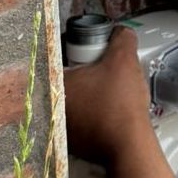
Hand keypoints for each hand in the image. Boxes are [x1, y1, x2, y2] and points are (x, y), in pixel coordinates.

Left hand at [64, 27, 151, 171]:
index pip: (59, 57)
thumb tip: (121, 33)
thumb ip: (122, 39)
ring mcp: (59, 127)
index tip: (93, 54)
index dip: (79, 52)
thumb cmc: (120, 104)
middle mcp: (49, 107)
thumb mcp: (124, 60)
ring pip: (74, 101)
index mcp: (54, 84)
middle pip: (66, 80)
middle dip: (84, 74)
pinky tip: (109, 112)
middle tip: (104, 72)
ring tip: (109, 92)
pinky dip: (92, 115)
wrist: (128, 145)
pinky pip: (81, 120)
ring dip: (88, 95)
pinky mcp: (72, 143)